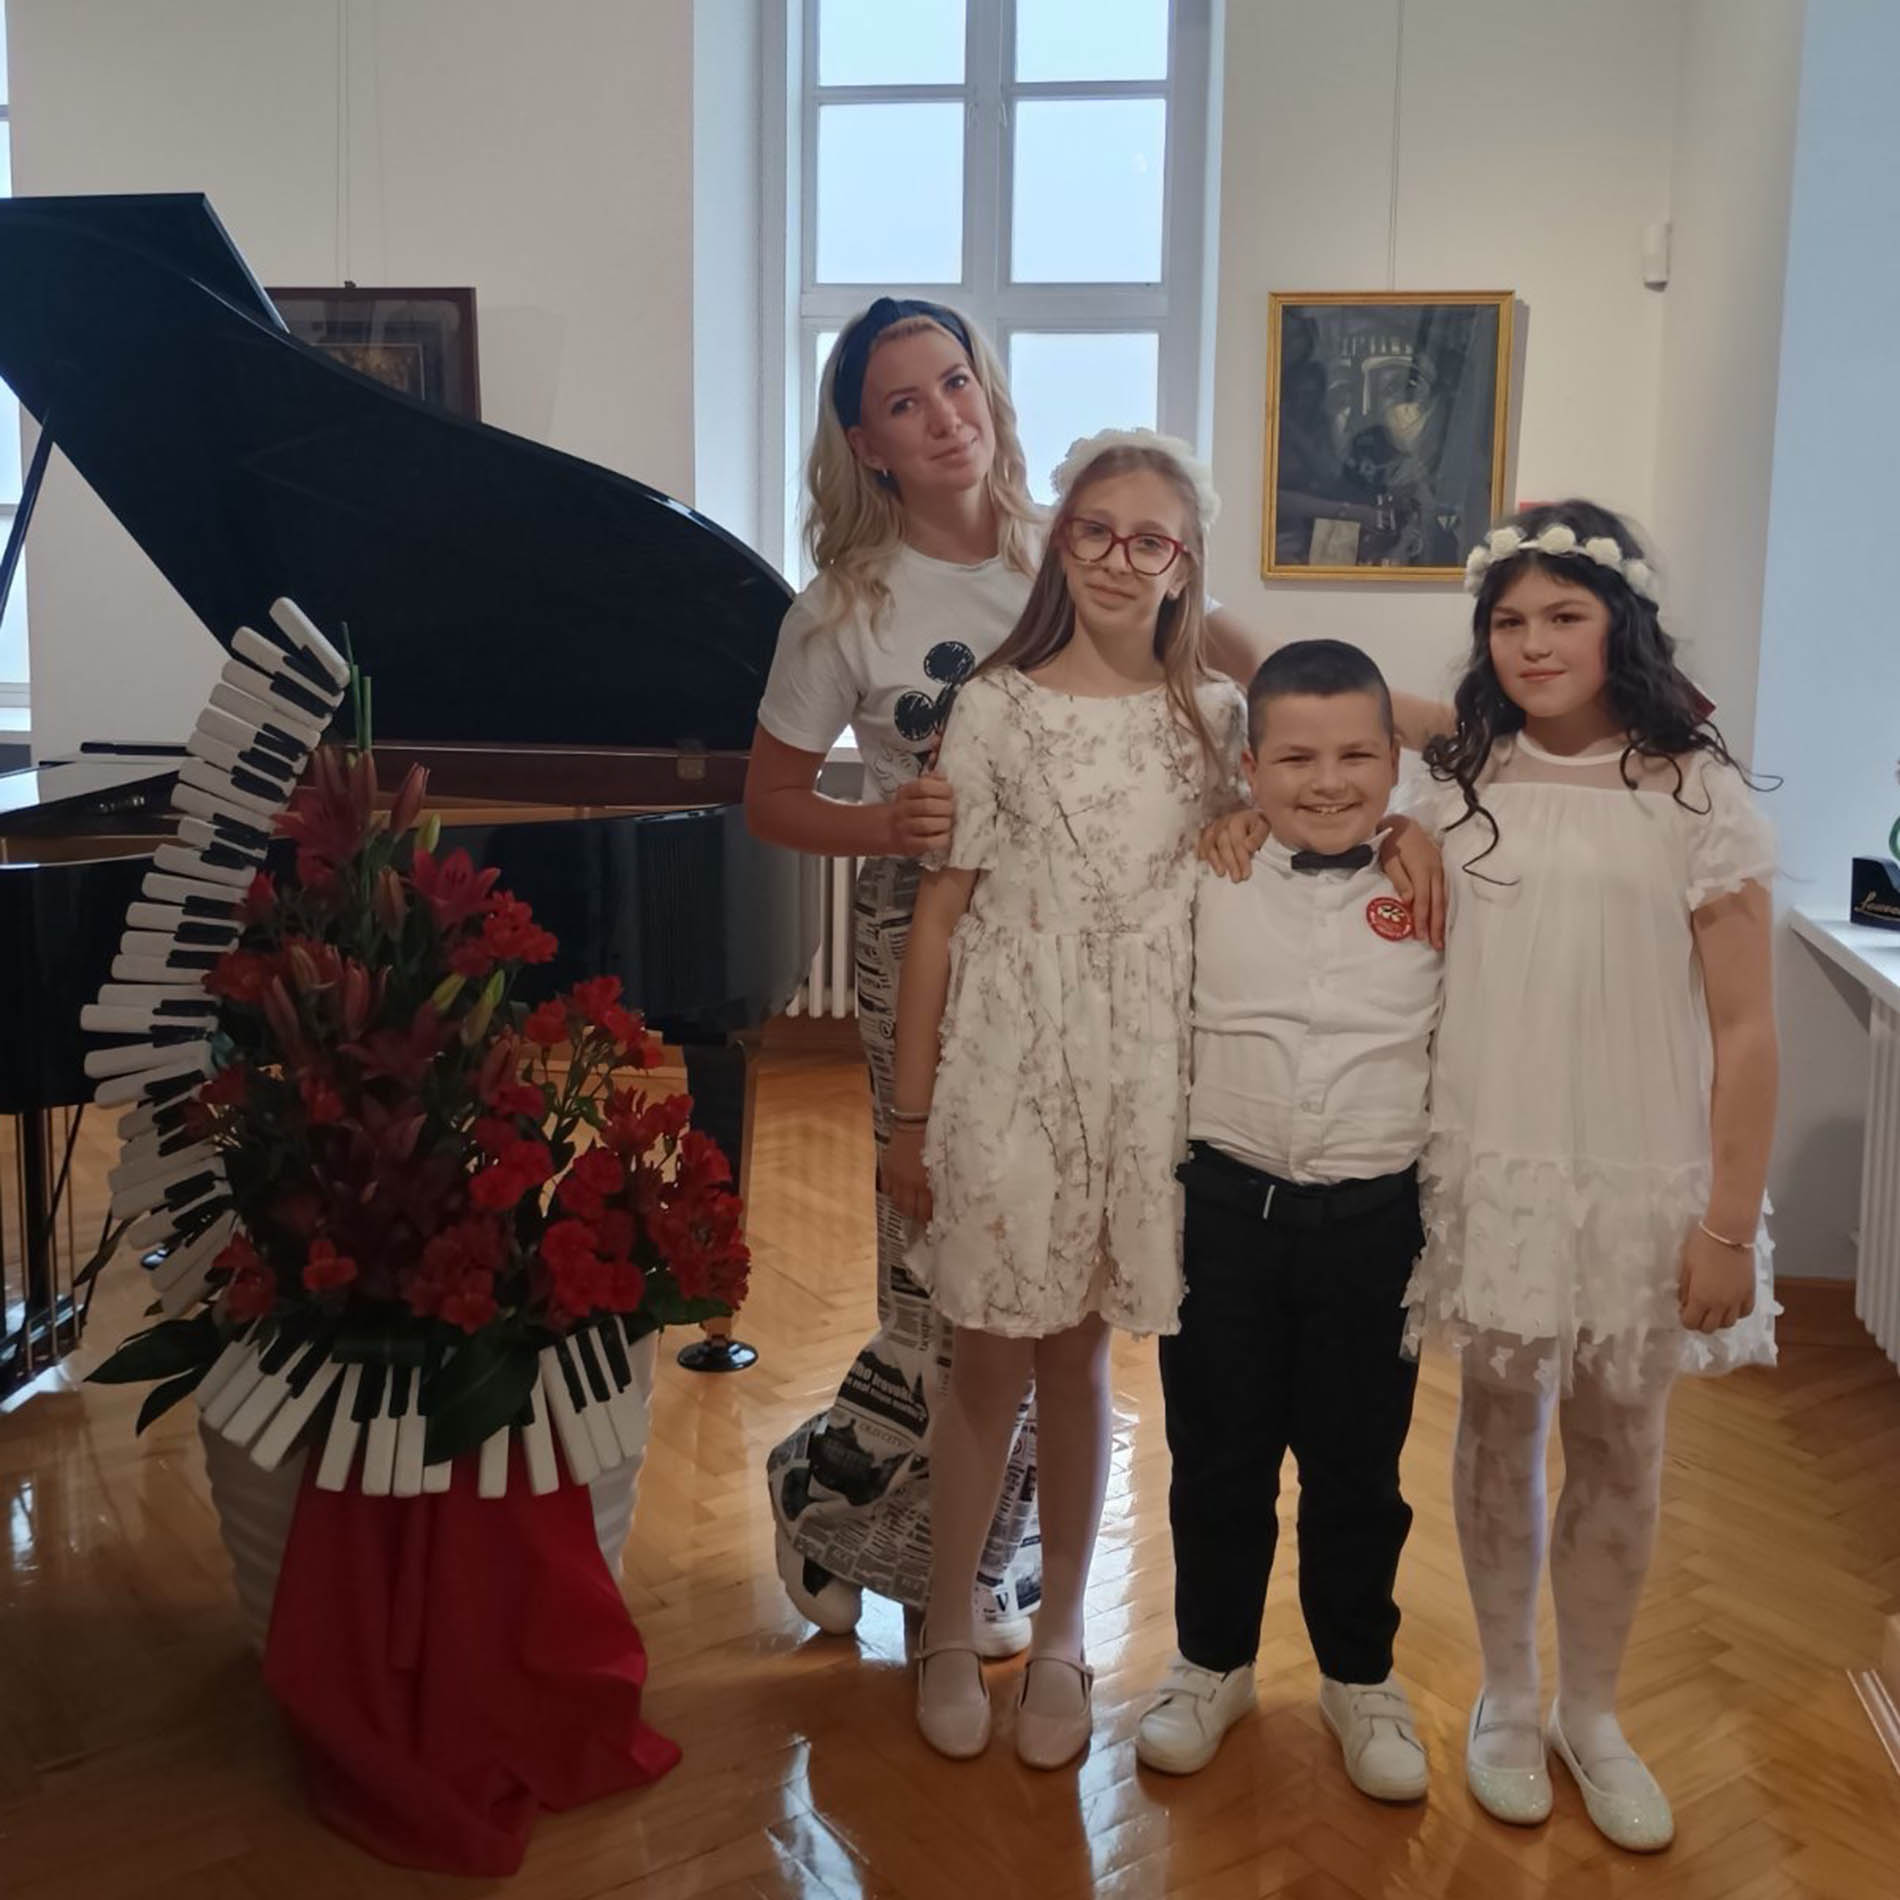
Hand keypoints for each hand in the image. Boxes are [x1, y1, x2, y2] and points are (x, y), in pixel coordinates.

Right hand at [881, 1124, 932, 1224]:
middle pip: (909, 1209)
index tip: (930, 1220)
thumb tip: (941, 1198)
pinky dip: (892, 1193)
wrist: (915, 1123)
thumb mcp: (941, 1164)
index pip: (924, 1210)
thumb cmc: (934, 1141)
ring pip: (897, 1202)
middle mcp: (909, 1184)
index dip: (927, 1218)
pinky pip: (887, 1189)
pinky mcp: (887, 1169)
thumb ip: (939, 1182)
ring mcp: (896, 1177)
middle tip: (919, 1217)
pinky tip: (898, 1193)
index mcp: (925, 1183)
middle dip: (915, 1215)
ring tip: (909, 1207)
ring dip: (903, 1207)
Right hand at [885, 771, 954, 857]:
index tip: (950, 793)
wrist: (886, 829)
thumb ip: (929, 781)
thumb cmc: (908, 808)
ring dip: (943, 823)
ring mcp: (904, 828)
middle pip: (926, 806)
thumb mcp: (914, 791)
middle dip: (945, 807)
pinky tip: (946, 836)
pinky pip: (927, 843)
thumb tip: (943, 776)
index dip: (940, 788)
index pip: (922, 786)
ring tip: (948, 822)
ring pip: (926, 825)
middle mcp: (902, 810)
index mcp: (905, 793)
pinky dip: (941, 839)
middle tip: (952, 810)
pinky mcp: (908, 846)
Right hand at [1197, 808, 1269, 881]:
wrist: (1247, 815)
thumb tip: (1249, 848)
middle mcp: (1223, 823)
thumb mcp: (1263, 827)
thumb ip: (1257, 837)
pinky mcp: (1206, 831)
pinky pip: (1200, 841)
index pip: (1238, 842)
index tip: (1246, 875)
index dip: (1242, 860)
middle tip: (1236, 879)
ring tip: (1221, 874)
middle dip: (1230, 863)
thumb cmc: (1255, 823)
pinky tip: (1202, 860)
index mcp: (1238, 820)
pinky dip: (1200, 851)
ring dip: (1214, 860)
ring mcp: (1213, 827)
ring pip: (1209, 843)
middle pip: (1223, 844)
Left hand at [1377, 815, 1445, 949]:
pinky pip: (1444, 891)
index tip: (1420, 937)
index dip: (1422, 919)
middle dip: (1437, 926)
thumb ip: (1400, 879)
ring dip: (1443, 919)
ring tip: (1441, 938)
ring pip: (1443, 898)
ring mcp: (1440, 869)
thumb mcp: (1390, 859)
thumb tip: (1409, 901)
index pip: (1423, 900)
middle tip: (1436, 946)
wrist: (1403, 823)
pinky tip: (1443, 918)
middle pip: (1437, 903)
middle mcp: (1435, 871)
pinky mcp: (1440, 868)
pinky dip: (1444, 907)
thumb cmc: (1392, 842)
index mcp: (1422, 870)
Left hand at [1677, 1222, 1755, 1331]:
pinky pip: (1745, 1312)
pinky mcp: (1750, 1292)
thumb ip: (1684, 1288)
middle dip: (1700, 1322)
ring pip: (1729, 1324)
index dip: (1685, 1319)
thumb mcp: (1686, 1266)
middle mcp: (1720, 1304)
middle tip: (1697, 1310)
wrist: (1729, 1233)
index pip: (1691, 1323)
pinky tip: (1730, 1304)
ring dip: (1719, 1320)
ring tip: (1713, 1308)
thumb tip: (1684, 1302)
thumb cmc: (1702, 1246)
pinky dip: (1737, 1313)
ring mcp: (1737, 1300)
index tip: (1683, 1310)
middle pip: (1710, 1328)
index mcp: (1701, 1298)